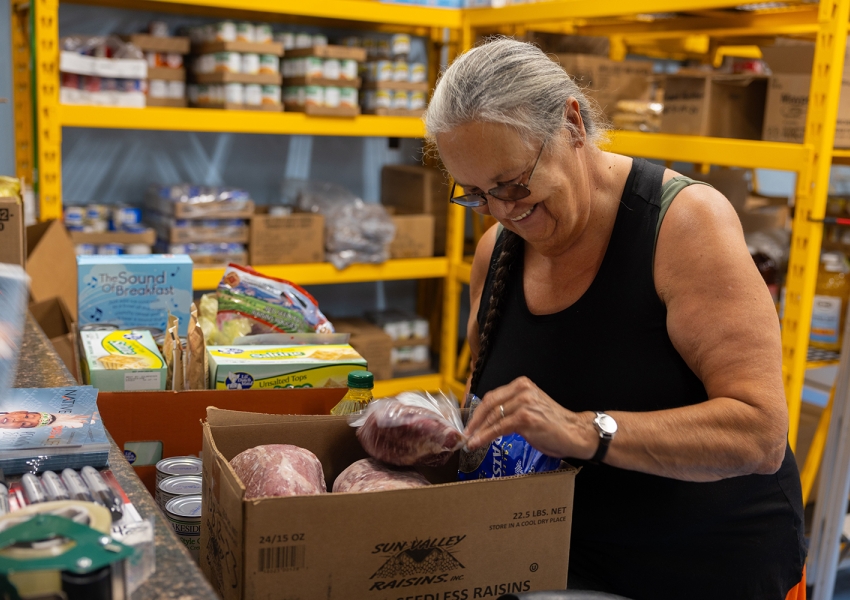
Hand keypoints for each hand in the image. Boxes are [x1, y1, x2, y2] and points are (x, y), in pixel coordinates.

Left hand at [464, 376, 594, 458]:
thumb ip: (511, 409)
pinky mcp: (526, 418)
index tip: (468, 423)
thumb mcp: (530, 410)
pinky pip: (499, 427)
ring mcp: (525, 403)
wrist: (576, 433)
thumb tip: (487, 421)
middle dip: (474, 421)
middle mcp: (523, 390)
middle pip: (489, 404)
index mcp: (522, 385)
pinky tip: (478, 443)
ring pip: (493, 416)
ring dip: (478, 431)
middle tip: (465, 434)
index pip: (492, 396)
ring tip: (469, 441)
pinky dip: (485, 436)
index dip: (477, 411)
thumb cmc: (554, 425)